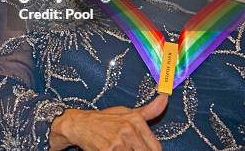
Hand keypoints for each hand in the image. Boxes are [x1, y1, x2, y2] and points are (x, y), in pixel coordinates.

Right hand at [49, 94, 167, 150]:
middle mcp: (128, 130)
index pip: (156, 148)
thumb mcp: (126, 112)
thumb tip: (165, 98)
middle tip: (125, 147)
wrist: (79, 124)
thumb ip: (149, 110)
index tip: (138, 148)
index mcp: (135, 120)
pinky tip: (109, 149)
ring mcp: (118, 142)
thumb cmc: (104, 120)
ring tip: (117, 148)